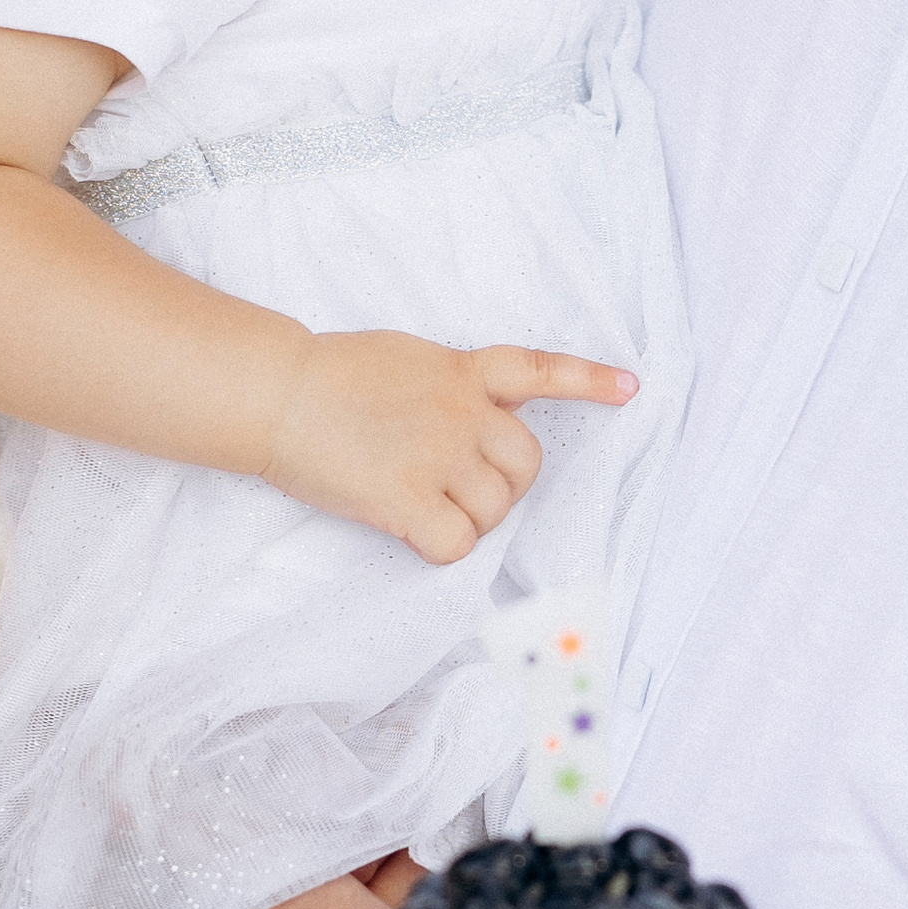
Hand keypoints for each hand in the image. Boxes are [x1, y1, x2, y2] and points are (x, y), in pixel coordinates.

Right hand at [258, 331, 637, 562]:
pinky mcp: (409, 498)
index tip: (630, 390)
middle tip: (456, 489)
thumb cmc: (325, 376)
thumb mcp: (405, 359)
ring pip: (496, 510)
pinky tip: (410, 532)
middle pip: (526, 465)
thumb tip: (464, 420)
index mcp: (462, 372)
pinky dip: (442, 548)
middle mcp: (463, 412)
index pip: (539, 370)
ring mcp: (440, 455)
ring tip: (421, 506)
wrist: (277, 393)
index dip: (588, 382)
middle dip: (503, 486)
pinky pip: (457, 544)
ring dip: (469, 519)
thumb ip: (447, 385)